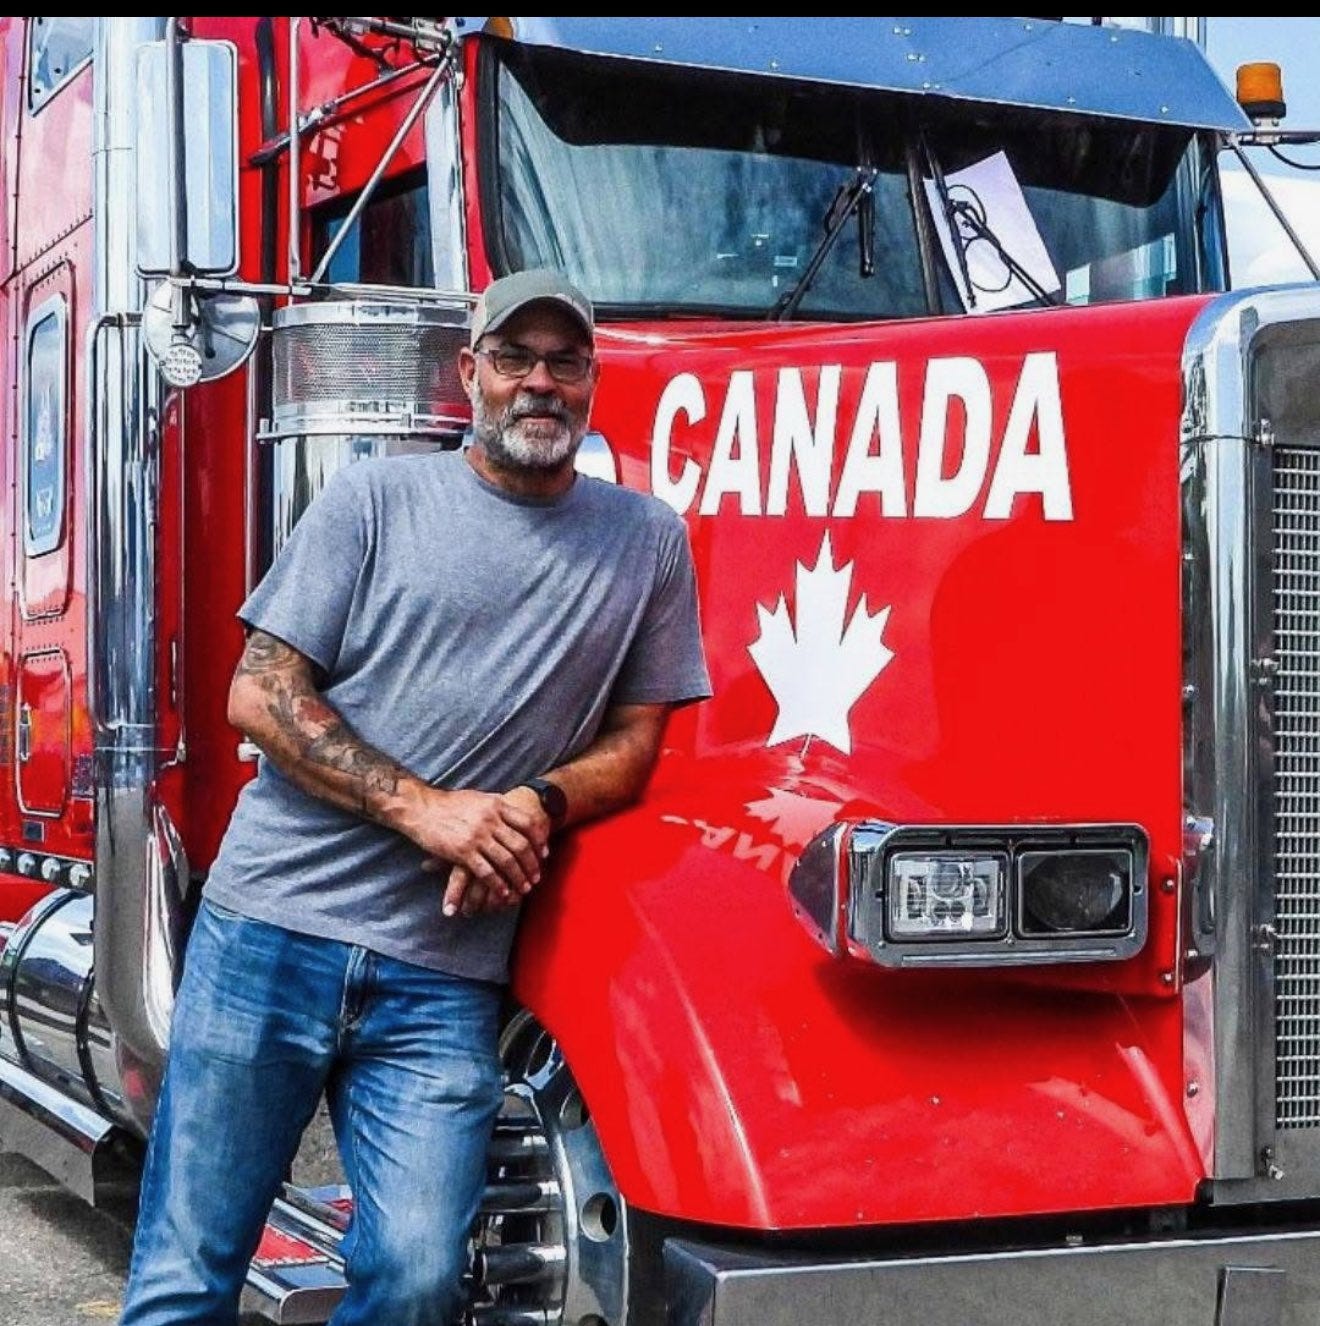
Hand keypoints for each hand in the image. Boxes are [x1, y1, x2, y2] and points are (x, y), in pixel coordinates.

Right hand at [405, 786, 548, 909]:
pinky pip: (486, 871)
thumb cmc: (448, 803)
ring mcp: (478, 835)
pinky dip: (497, 884)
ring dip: (518, 878)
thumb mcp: (478, 797)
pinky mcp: (463, 851)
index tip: (545, 853)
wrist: (420, 807)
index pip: (527, 823)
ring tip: (523, 889)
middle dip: (532, 864)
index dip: (539, 840)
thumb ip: (496, 805)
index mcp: (497, 805)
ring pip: (507, 861)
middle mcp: (491, 820)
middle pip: (521, 845)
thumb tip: (511, 808)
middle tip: (536, 878)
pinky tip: (502, 892)